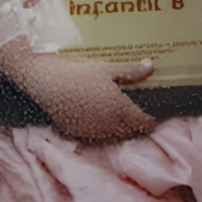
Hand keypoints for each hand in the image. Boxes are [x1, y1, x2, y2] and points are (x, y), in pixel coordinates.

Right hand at [0, 40, 155, 141]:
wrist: (50, 84)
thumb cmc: (81, 74)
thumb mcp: (109, 70)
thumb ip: (132, 71)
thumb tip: (152, 66)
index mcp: (119, 109)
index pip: (141, 123)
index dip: (148, 122)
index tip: (151, 119)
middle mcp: (108, 124)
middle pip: (129, 132)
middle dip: (135, 126)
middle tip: (137, 117)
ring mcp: (92, 131)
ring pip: (113, 135)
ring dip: (119, 129)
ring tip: (120, 118)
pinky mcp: (78, 133)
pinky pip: (96, 136)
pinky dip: (102, 130)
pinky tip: (99, 119)